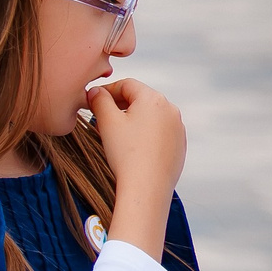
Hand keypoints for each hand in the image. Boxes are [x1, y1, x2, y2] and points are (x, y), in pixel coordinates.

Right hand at [87, 77, 185, 201]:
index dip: (106, 90)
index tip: (93, 100)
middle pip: (139, 99)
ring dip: (131, 120)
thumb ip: (99, 100)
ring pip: (149, 116)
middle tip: (100, 119)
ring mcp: (177, 128)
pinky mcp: (178, 144)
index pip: (127, 85)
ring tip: (115, 135)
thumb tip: (96, 92)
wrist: (147, 186)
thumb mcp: (106, 121)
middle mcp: (170, 110)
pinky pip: (158, 132)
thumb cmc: (127, 154)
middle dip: (119, 106)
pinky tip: (131, 148)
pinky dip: (144, 134)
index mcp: (153, 99)